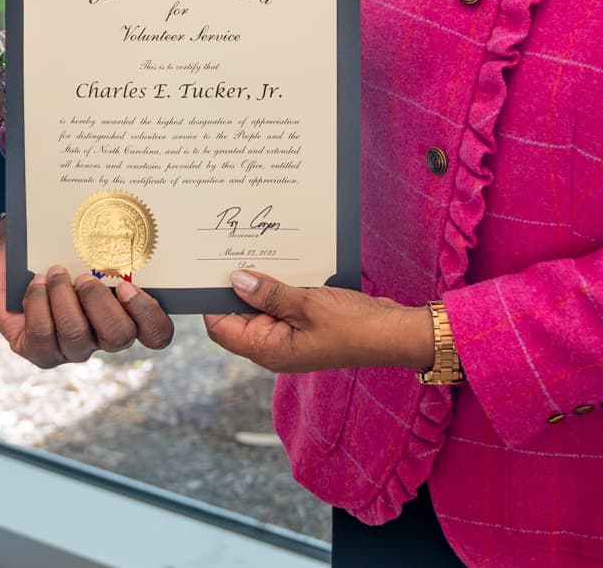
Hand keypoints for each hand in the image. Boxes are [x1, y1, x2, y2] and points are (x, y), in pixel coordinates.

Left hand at [0, 217, 173, 367]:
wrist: (11, 257)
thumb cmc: (56, 248)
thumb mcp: (83, 245)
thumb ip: (106, 247)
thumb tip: (117, 227)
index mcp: (126, 312)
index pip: (156, 333)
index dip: (148, 315)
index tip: (126, 286)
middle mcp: (103, 336)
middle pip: (119, 336)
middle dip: (99, 302)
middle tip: (83, 277)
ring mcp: (73, 348)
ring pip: (77, 336)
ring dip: (64, 297)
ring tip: (55, 272)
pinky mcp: (40, 352)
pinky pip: (43, 337)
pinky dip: (38, 303)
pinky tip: (37, 282)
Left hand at [203, 269, 430, 374]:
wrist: (392, 333)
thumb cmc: (354, 326)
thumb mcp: (307, 305)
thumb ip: (269, 293)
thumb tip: (235, 279)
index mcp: (269, 351)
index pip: (221, 329)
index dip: (212, 300)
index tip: (210, 270)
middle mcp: (274, 346)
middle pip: (238, 315)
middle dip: (236, 285)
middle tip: (232, 250)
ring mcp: (289, 336)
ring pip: (260, 305)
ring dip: (260, 281)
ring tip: (257, 250)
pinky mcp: (304, 323)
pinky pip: (281, 303)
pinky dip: (279, 284)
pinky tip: (283, 263)